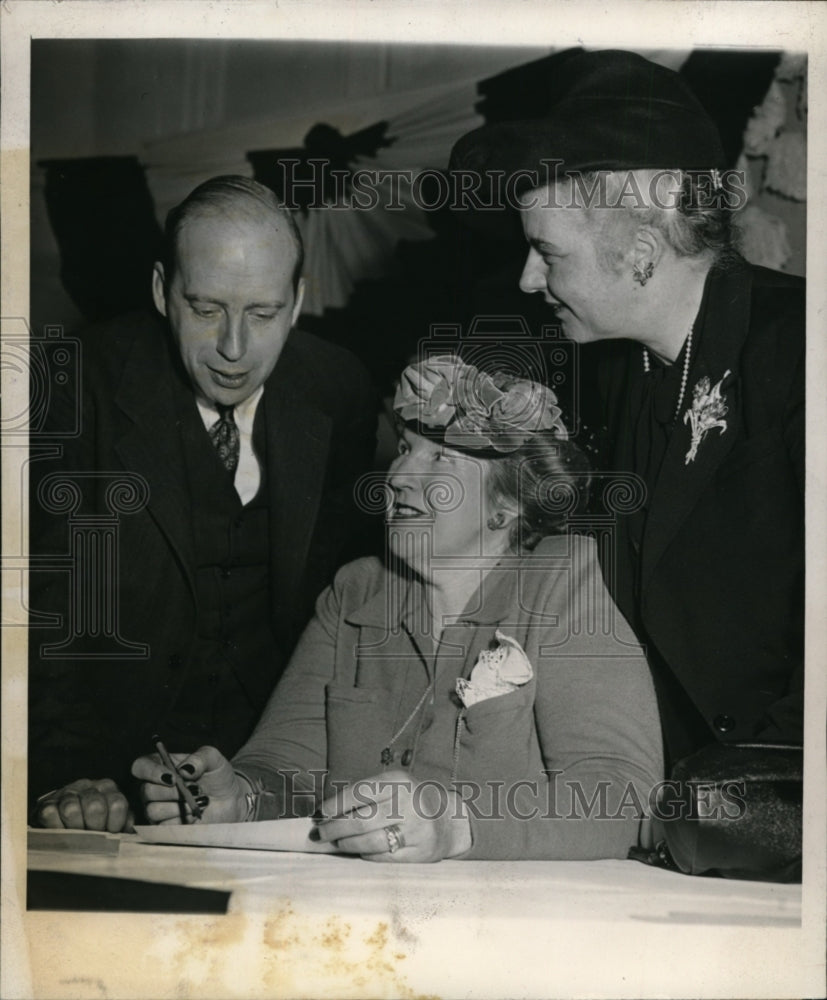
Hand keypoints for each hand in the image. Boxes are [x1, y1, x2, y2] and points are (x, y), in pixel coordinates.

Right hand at [34, 778, 132, 832]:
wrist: (63, 818)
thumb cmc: (94, 823)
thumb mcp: (113, 821)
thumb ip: (124, 824)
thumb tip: (128, 834)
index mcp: (108, 788)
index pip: (117, 804)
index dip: (115, 824)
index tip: (110, 834)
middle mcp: (88, 786)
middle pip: (95, 806)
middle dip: (94, 828)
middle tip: (92, 838)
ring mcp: (67, 792)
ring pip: (71, 808)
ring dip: (74, 828)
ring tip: (77, 836)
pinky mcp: (47, 803)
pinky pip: (50, 813)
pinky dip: (56, 827)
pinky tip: (61, 831)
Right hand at [131, 746, 245, 824]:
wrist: (229, 800)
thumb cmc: (217, 775)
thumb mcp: (213, 758)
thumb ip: (199, 758)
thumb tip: (184, 771)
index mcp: (160, 765)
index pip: (140, 766)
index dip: (151, 772)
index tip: (173, 777)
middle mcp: (154, 786)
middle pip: (146, 791)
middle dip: (174, 792)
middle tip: (195, 788)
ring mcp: (157, 808)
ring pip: (154, 810)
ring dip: (181, 806)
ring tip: (199, 799)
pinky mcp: (164, 827)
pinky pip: (164, 827)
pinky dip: (183, 819)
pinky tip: (195, 813)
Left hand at [313, 769, 471, 862]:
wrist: (447, 820)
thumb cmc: (409, 801)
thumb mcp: (394, 786)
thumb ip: (366, 794)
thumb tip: (327, 812)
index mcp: (400, 781)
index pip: (360, 792)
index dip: (336, 804)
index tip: (321, 813)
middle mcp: (409, 804)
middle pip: (361, 821)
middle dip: (335, 829)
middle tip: (320, 834)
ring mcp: (415, 830)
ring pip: (369, 842)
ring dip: (347, 844)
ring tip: (337, 842)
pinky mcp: (419, 853)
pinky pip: (383, 857)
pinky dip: (366, 855)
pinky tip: (359, 851)